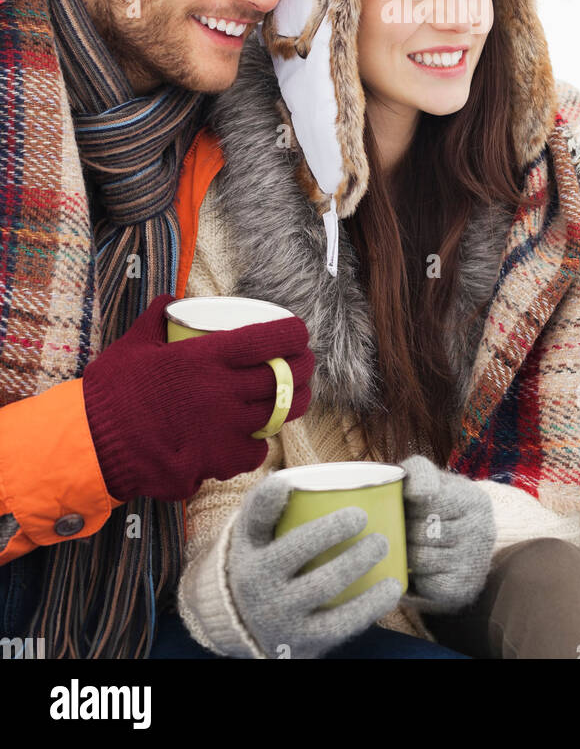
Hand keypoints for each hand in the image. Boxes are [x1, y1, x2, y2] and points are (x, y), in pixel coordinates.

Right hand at [82, 294, 315, 501]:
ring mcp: (222, 429)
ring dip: (290, 408)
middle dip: (303, 371)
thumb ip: (156, 319)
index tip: (301, 333)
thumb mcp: (134, 343)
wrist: (91, 444)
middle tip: (305, 366)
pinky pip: (252, 454)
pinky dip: (255, 446)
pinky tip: (250, 439)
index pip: (266, 341)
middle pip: (283, 380)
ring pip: (275, 418)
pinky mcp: (214, 462)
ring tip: (295, 400)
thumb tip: (169, 300)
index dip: (291, 335)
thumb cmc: (110, 391)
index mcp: (205, 358)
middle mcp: (221, 392)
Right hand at [227, 470, 401, 658]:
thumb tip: (287, 479)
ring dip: (355, 563)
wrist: (249, 628)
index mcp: (250, 551)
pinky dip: (369, 606)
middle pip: (296, 550)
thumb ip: (266, 506)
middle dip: (331, 530)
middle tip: (362, 516)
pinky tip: (391, 588)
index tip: (287, 483)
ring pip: (321, 587)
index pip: (256, 521)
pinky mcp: (305, 642)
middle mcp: (258, 585)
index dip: (268, 500)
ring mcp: (282, 617)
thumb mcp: (254, 537)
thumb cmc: (263, 563)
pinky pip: (340, 624)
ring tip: (381, 544)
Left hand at [399, 454, 495, 613]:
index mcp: (474, 499)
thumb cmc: (438, 509)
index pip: (429, 493)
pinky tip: (422, 569)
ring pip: (420, 558)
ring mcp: (475, 562)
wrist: (464, 551)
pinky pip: (425, 583)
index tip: (407, 503)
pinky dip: (417, 577)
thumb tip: (415, 490)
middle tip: (404, 529)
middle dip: (403, 530)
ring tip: (410, 548)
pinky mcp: (463, 588)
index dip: (409, 501)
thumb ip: (419, 474)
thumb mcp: (433, 482)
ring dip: (406, 554)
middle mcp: (482, 530)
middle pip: (421, 530)